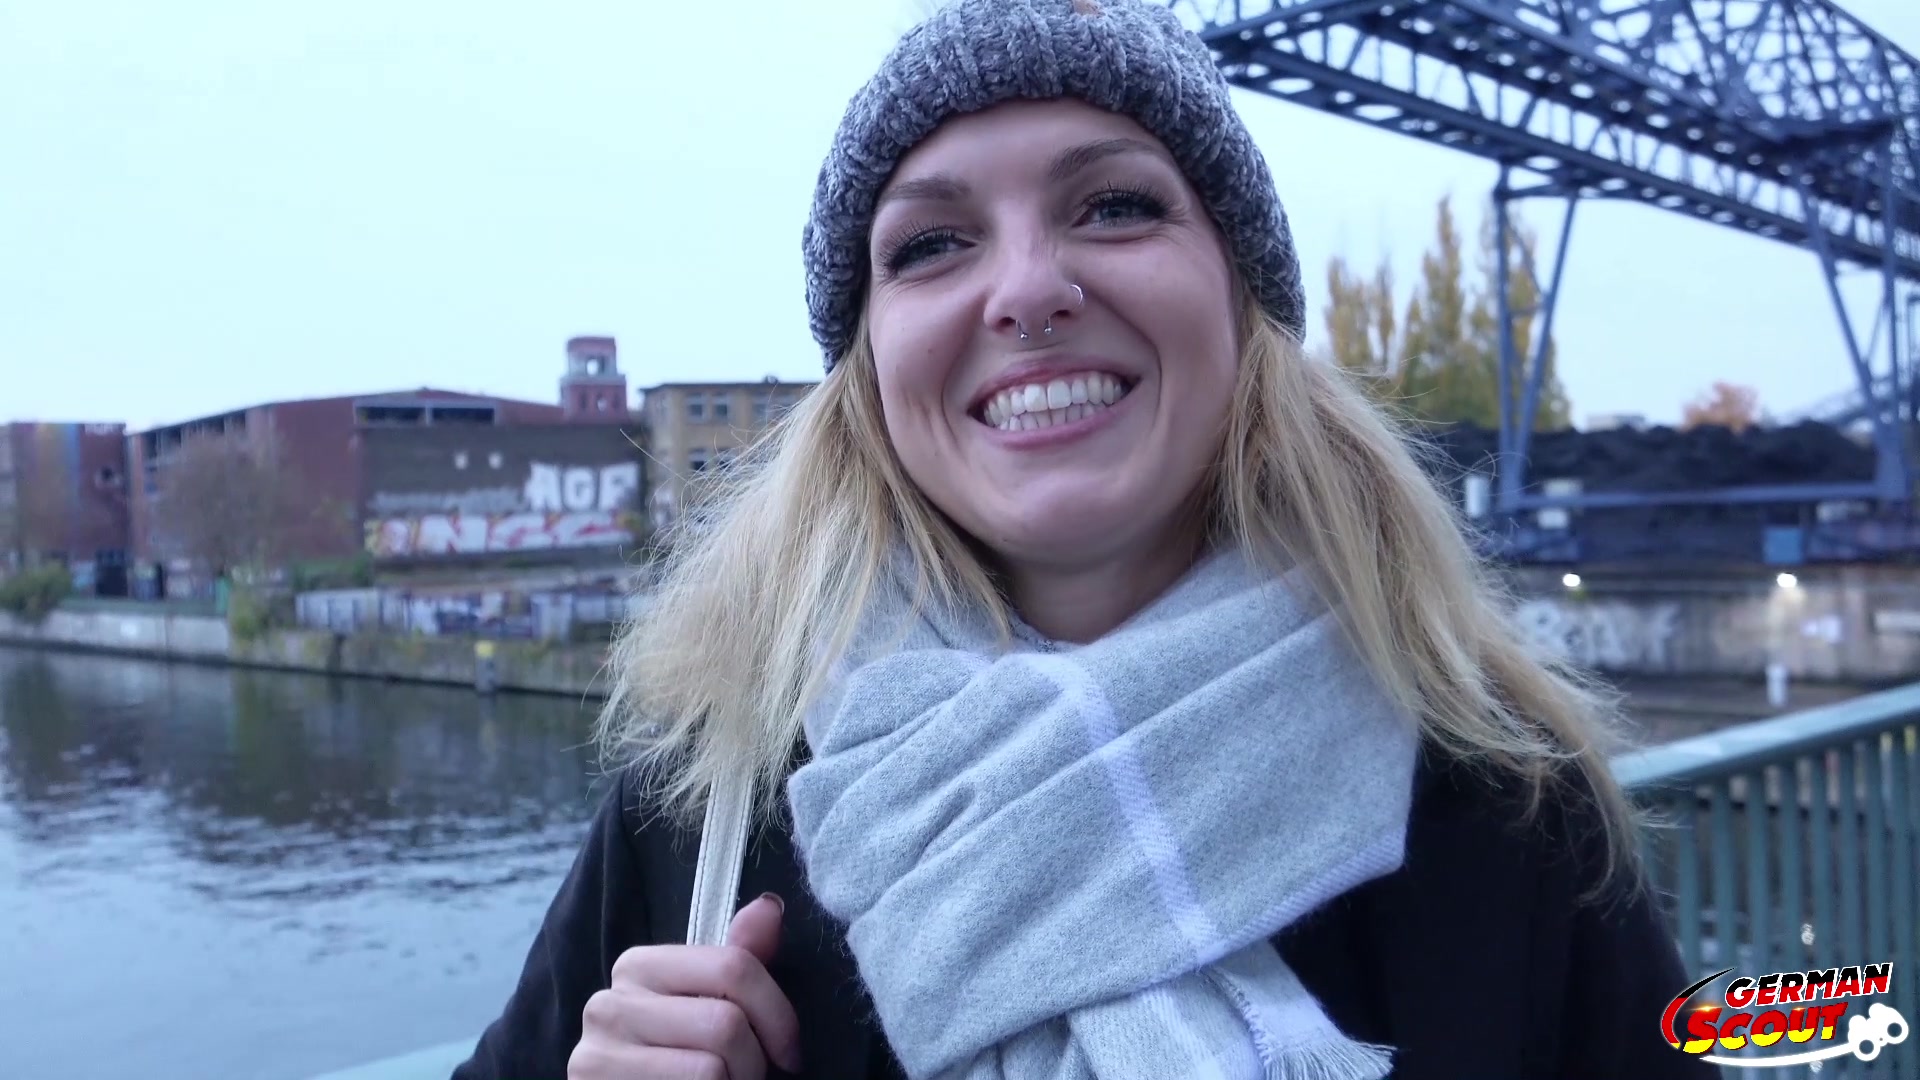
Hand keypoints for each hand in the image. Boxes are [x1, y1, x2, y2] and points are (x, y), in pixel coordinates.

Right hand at [569, 893, 802, 1078]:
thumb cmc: (674, 1060)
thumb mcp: (706, 1004)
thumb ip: (737, 961)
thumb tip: (771, 905)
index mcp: (638, 966)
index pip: (734, 967)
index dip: (779, 1015)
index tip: (789, 1053)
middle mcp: (609, 1004)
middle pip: (726, 1024)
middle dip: (754, 1062)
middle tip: (745, 1077)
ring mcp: (598, 1055)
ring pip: (710, 1069)